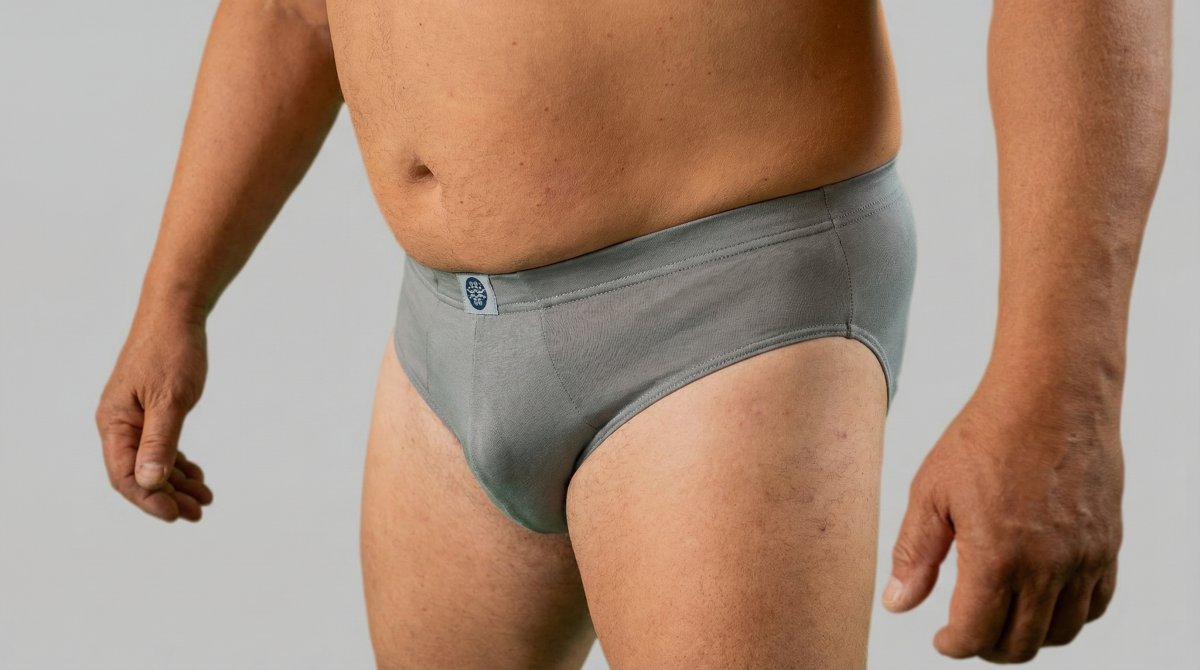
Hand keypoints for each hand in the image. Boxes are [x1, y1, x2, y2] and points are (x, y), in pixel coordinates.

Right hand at [95, 312, 213, 521]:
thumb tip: (148, 481)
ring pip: (153, 462)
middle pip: (139, 474)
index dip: (149, 498)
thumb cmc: (172, 352)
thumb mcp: (170, 400)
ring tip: (205, 500)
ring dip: (177, 483)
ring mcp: (134, 418)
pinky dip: (179, 463)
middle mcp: (119, 424)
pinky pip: (161, 446)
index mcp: (114, 423)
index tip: (176, 514)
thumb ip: (159, 441)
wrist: (175, 314)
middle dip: (168, 496)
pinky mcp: (151, 410)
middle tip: (199, 512)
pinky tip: (198, 476)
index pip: (124, 475)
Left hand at [882, 371, 1123, 662]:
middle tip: (968, 631)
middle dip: (988, 646)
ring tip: (1002, 615)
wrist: (1051, 394)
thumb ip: (915, 554)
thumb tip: (898, 605)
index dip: (954, 645)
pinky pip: (1095, 603)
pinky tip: (1042, 596)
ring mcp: (1084, 558)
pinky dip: (1068, 614)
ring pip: (1061, 631)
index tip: (942, 638)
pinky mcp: (1107, 543)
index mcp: (997, 557)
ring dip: (1029, 635)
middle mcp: (1047, 566)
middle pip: (1021, 644)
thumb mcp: (932, 491)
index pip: (976, 634)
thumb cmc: (986, 434)